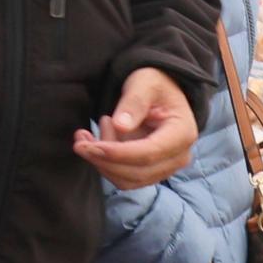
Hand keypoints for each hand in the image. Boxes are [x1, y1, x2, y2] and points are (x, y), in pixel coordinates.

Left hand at [75, 69, 200, 188]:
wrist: (159, 94)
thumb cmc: (154, 85)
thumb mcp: (144, 83)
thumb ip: (133, 102)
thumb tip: (120, 126)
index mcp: (182, 133)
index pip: (148, 153)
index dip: (118, 153)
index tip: (91, 146)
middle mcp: (178, 156)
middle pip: (137, 172)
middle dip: (104, 160)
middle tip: (80, 139)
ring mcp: (165, 168)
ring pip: (127, 180)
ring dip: (101, 163)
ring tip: (87, 135)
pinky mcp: (150, 172)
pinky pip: (123, 178)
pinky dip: (104, 165)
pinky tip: (94, 143)